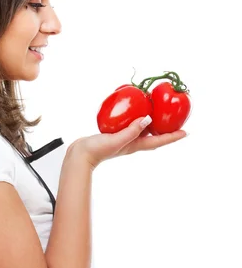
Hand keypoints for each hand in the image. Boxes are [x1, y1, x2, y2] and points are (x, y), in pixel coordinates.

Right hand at [67, 116, 187, 170]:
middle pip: (155, 136)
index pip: (159, 141)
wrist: (81, 155)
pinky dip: (136, 119)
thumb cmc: (98, 150)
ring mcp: (125, 139)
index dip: (173, 137)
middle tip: (176, 121)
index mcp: (136, 145)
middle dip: (166, 130)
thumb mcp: (116, 139)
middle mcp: (133, 142)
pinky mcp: (116, 135)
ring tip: (159, 114)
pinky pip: (131, 126)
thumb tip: (148, 119)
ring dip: (153, 124)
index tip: (186, 132)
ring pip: (144, 130)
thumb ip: (132, 130)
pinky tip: (134, 112)